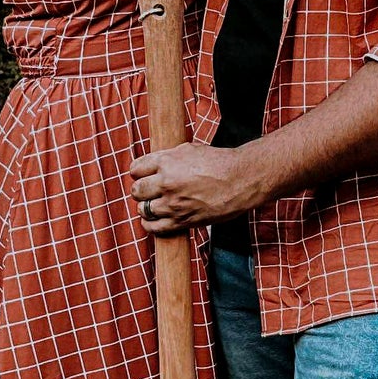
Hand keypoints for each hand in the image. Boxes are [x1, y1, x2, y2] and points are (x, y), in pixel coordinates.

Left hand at [129, 142, 261, 231]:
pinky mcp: (182, 221)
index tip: (143, 175)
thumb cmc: (218, 162)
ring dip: (146, 208)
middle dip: (140, 191)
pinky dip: (150, 225)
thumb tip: (153, 165)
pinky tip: (154, 220)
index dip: (138, 172)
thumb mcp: (189, 150)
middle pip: (136, 191)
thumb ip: (168, 158)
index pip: (136, 169)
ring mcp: (173, 204)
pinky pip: (154, 228)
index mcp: (166, 162)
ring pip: (143, 210)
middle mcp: (166, 183)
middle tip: (148, 191)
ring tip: (155, 205)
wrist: (241, 180)